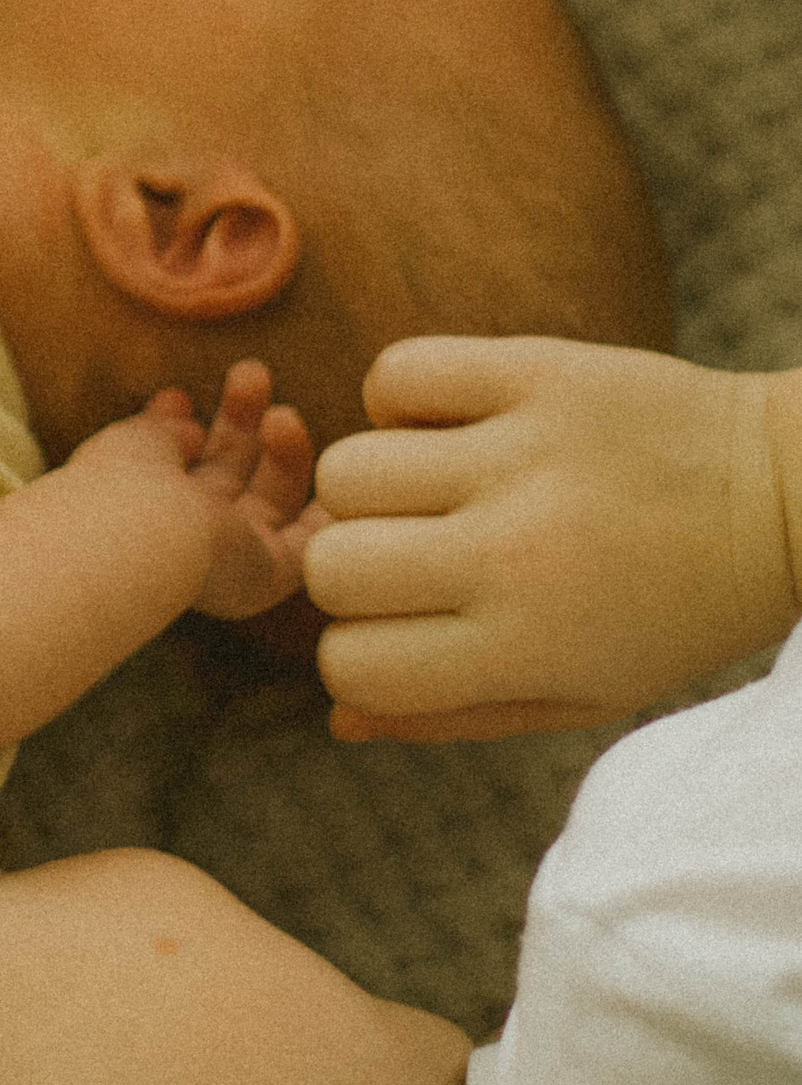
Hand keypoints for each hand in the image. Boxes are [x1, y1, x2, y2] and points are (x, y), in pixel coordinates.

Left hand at [70, 365, 318, 623]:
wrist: (134, 537)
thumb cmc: (120, 484)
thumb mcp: (134, 441)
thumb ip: (161, 426)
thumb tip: (182, 411)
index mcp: (145, 510)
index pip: (177, 465)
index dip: (185, 427)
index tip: (179, 397)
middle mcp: (185, 539)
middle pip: (228, 475)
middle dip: (240, 421)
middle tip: (251, 371)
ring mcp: (225, 561)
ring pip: (270, 500)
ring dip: (282, 451)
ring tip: (281, 413)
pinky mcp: (261, 578)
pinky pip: (305, 548)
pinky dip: (326, 514)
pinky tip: (342, 470)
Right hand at [306, 335, 800, 742]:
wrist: (787, 494)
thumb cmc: (680, 611)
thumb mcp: (586, 694)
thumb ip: (455, 713)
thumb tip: (338, 714)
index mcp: (526, 644)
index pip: (348, 662)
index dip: (358, 652)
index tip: (403, 632)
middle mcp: (515, 550)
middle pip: (330, 562)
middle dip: (352, 570)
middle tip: (412, 560)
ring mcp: (523, 453)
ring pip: (347, 466)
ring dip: (372, 486)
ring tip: (434, 488)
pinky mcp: (536, 370)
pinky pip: (396, 373)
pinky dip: (401, 398)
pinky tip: (452, 424)